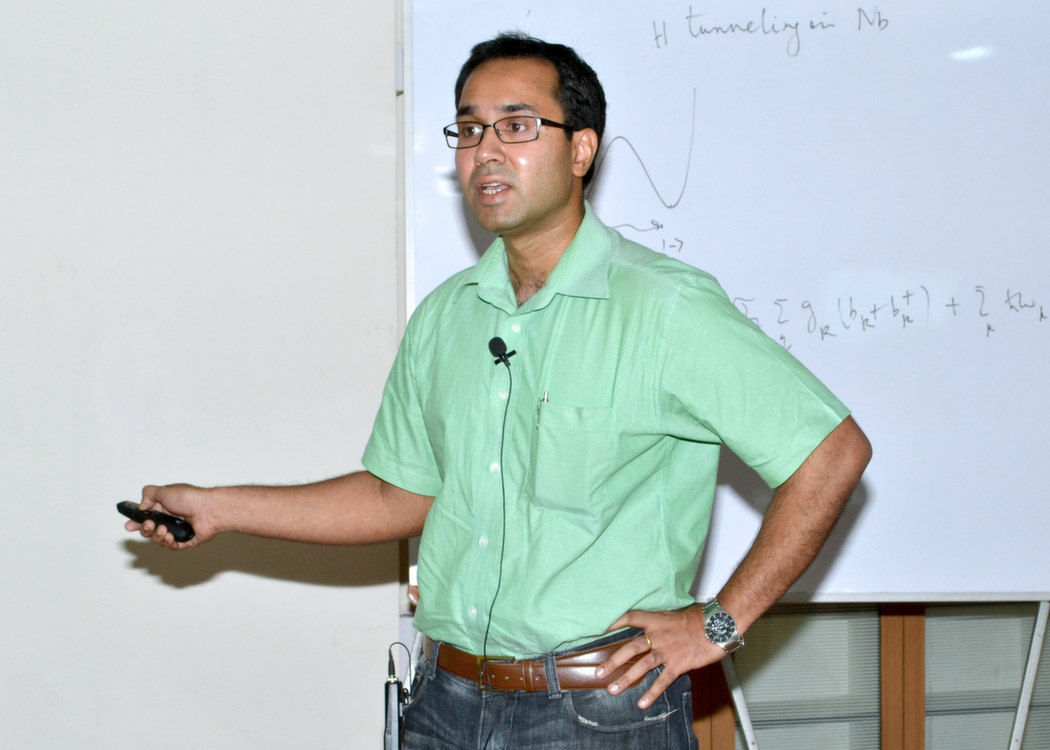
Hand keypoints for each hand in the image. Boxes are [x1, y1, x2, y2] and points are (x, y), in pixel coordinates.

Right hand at [125, 484, 216, 549]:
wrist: (209, 509)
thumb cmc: (190, 498)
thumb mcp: (165, 490)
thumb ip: (149, 495)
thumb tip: (141, 505)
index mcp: (165, 506)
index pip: (146, 516)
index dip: (137, 521)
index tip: (129, 525)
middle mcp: (171, 518)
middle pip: (150, 530)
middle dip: (145, 529)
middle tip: (148, 525)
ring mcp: (178, 529)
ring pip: (159, 539)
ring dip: (157, 536)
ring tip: (164, 530)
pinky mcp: (186, 540)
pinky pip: (172, 546)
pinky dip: (168, 543)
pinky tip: (170, 537)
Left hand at [595, 604, 725, 708]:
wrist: (718, 624)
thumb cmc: (700, 617)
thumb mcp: (676, 614)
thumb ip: (661, 622)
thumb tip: (652, 625)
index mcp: (656, 620)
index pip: (629, 618)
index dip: (612, 622)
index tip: (597, 629)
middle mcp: (658, 635)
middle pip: (630, 647)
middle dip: (613, 661)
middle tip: (599, 673)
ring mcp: (668, 650)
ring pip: (643, 666)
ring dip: (627, 679)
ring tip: (613, 690)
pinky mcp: (679, 664)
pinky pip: (662, 680)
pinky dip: (652, 692)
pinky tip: (642, 703)